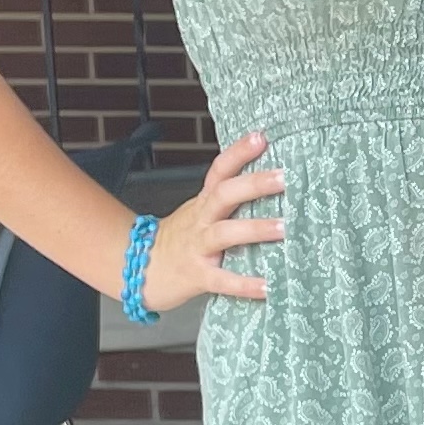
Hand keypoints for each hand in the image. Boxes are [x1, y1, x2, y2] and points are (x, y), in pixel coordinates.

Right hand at [143, 130, 284, 308]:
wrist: (138, 269)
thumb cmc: (181, 240)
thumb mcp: (200, 212)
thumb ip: (228, 199)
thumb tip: (271, 183)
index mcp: (204, 202)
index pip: (220, 170)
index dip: (238, 152)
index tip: (262, 137)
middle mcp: (201, 219)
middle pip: (224, 194)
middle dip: (254, 184)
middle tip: (285, 178)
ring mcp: (198, 247)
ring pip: (225, 233)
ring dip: (255, 228)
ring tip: (285, 228)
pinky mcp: (197, 275)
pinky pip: (223, 280)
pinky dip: (245, 284)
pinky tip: (268, 287)